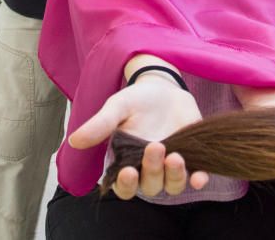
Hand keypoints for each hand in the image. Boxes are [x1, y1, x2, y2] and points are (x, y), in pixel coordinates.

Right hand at [68, 75, 206, 198]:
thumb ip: (100, 125)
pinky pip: (196, 177)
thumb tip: (74, 140)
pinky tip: (200, 177)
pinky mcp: (192, 159)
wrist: (165, 87)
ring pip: (172, 186)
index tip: (128, 172)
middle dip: (152, 171)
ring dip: (175, 176)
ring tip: (175, 156)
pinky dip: (198, 180)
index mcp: (126, 162)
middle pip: (150, 187)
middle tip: (155, 146)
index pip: (124, 187)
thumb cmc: (136, 100)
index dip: (126, 185)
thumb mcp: (117, 108)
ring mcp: (170, 166)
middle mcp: (148, 170)